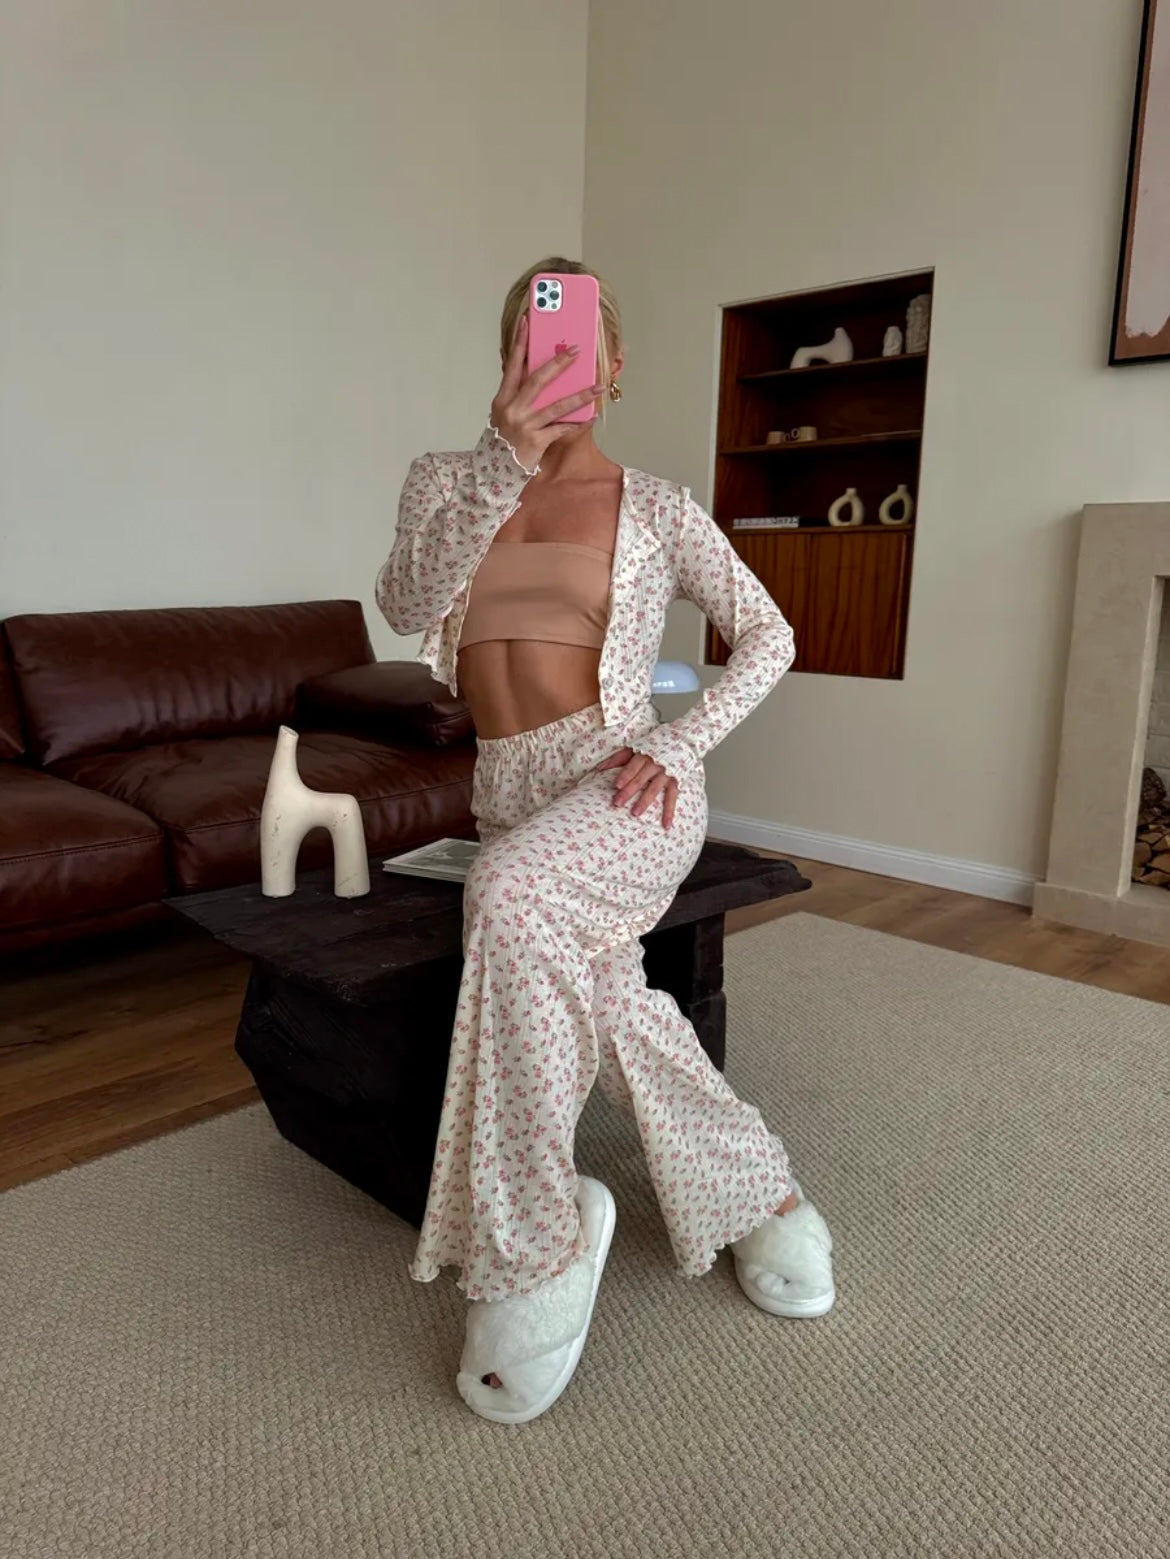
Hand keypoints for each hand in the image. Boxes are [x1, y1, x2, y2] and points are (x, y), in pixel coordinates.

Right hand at [490, 312, 602, 471]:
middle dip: (559, 363)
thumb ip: (517, 395)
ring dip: (581, 395)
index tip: (528, 321)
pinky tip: (590, 417)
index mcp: (503, 398)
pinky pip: (562, 429)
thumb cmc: (502, 441)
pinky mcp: (536, 441)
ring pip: (557, 406)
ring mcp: (525, 425)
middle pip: (538, 380)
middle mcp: (513, 409)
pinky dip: (577, 423)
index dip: (520, 342)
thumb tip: (537, 374)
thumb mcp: (502, 415)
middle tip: (576, 350)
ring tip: (598, 387)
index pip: (512, 365)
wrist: (494, 471)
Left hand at [595, 747, 678, 829]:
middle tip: (617, 803)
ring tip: (635, 813)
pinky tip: (666, 825)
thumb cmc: (652, 746)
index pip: (633, 766)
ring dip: (645, 801)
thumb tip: (599, 768)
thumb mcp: (635, 748)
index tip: (616, 785)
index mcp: (644, 755)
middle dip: (629, 791)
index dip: (625, 775)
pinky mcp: (676, 781)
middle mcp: (655, 764)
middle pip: (640, 779)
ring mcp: (666, 774)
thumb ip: (619, 758)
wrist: (680, 740)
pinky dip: (669, 812)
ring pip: (654, 789)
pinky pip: (672, 798)